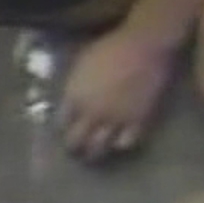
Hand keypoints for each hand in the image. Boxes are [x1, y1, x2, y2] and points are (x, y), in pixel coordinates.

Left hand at [57, 27, 177, 161]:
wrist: (142, 47)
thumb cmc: (109, 48)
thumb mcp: (81, 64)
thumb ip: (74, 85)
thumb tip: (70, 99)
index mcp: (74, 97)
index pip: (61, 122)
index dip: (61, 128)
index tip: (64, 130)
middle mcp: (91, 113)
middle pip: (76, 140)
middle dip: (73, 147)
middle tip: (74, 150)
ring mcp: (115, 120)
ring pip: (99, 147)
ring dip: (94, 153)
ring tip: (93, 155)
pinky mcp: (137, 121)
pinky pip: (126, 142)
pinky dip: (121, 145)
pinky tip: (119, 143)